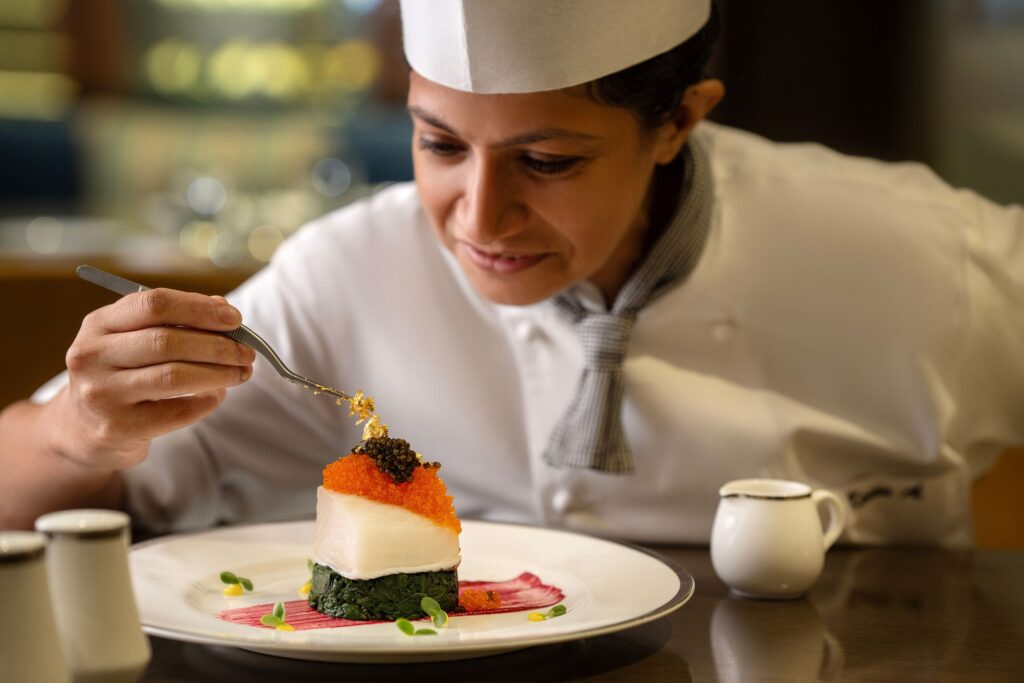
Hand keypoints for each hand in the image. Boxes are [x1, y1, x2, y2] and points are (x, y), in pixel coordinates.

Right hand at [54, 288, 255, 469]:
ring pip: (174, 376)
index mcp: (99, 324)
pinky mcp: (117, 428)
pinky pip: (176, 413)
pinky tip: (217, 396)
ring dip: (219, 373)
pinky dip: (206, 402)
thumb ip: (176, 321)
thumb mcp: (134, 339)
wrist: (82, 427)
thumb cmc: (122, 373)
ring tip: (240, 373)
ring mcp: (101, 394)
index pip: (154, 304)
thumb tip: (224, 310)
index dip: (200, 309)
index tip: (234, 318)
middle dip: (218, 345)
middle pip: (167, 341)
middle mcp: (93, 356)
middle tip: (247, 352)